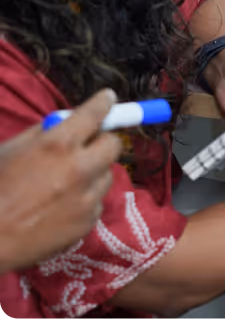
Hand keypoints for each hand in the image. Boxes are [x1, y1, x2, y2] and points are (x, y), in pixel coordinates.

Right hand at [0, 90, 121, 273]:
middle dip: (102, 141)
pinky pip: (97, 201)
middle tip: (89, 145)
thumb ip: (44, 132)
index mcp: (59, 143)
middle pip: (113, 144)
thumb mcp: (13, 148)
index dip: (104, 103)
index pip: (96, 112)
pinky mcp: (87, 222)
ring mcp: (86, 198)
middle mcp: (80, 168)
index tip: (107, 99)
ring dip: (94, 172)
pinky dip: (85, 199)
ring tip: (68, 181)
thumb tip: (68, 120)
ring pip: (107, 174)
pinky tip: (62, 206)